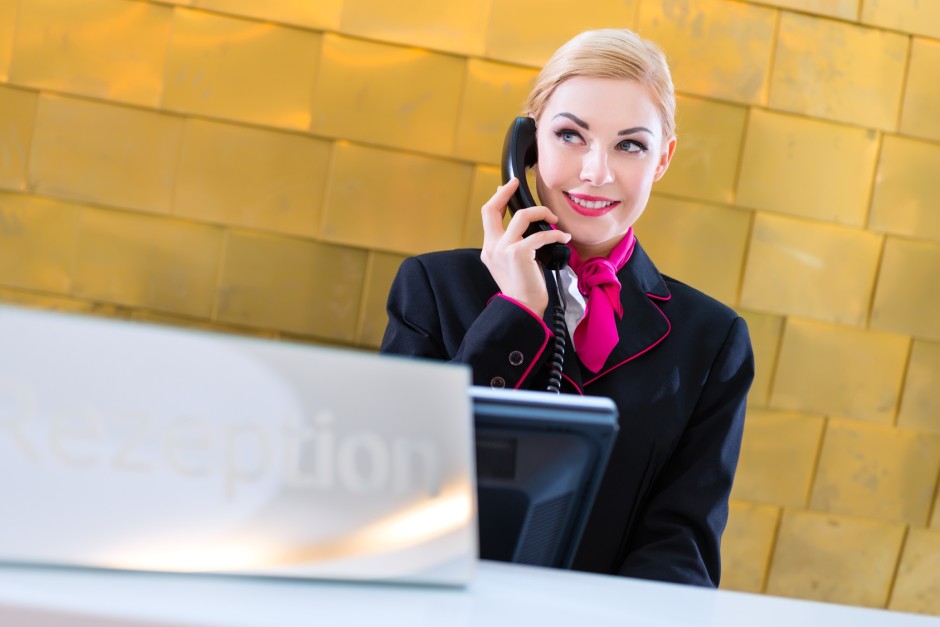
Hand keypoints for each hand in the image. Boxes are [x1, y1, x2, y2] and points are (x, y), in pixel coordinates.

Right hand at [480, 177, 570, 316]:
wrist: (524, 308)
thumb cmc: (523, 289)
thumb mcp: (512, 264)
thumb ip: (514, 245)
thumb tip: (527, 227)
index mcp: (489, 249)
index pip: (487, 216)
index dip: (497, 198)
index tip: (506, 187)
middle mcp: (492, 247)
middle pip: (492, 210)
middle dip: (505, 192)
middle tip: (517, 183)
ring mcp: (504, 249)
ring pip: (521, 216)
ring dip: (541, 213)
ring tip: (555, 221)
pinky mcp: (519, 254)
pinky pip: (540, 234)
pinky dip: (556, 235)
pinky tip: (564, 239)